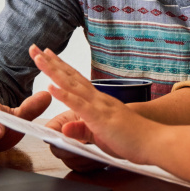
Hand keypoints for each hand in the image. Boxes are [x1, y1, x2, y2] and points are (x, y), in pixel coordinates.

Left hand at [30, 45, 160, 164]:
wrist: (155, 142)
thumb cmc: (132, 139)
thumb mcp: (100, 136)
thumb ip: (83, 130)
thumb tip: (64, 128)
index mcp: (98, 101)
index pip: (75, 81)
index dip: (60, 68)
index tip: (47, 55)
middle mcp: (98, 99)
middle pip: (70, 76)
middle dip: (51, 62)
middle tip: (34, 48)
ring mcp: (99, 106)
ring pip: (72, 85)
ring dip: (54, 71)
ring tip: (39, 58)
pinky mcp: (100, 118)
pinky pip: (79, 105)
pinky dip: (64, 95)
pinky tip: (51, 86)